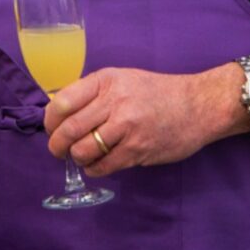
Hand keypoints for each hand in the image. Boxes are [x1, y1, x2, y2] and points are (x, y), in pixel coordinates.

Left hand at [43, 66, 229, 176]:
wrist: (198, 105)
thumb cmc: (156, 93)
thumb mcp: (122, 79)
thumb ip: (93, 93)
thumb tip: (58, 112)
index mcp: (106, 80)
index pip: (62, 102)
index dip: (50, 121)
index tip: (52, 128)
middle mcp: (115, 101)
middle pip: (69, 130)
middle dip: (57, 145)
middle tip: (58, 150)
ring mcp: (127, 127)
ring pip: (83, 150)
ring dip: (77, 158)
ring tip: (82, 156)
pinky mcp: (138, 150)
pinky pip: (104, 166)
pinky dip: (94, 169)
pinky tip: (98, 164)